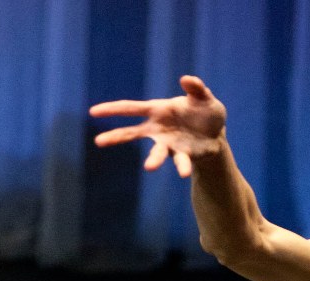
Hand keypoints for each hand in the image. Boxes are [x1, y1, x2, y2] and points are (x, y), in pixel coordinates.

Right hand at [89, 75, 226, 177]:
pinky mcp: (182, 156)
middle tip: (99, 141)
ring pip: (156, 152)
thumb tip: (186, 79)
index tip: (93, 112)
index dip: (112, 109)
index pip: (131, 108)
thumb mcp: (203, 97)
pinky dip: (182, 167)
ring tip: (149, 168)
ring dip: (153, 159)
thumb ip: (196, 88)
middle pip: (132, 133)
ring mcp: (168, 144)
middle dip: (115, 136)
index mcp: (158, 110)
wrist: (216, 134)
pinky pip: (181, 162)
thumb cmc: (205, 112)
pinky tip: (183, 173)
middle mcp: (158, 128)